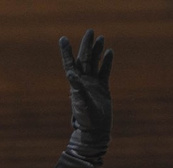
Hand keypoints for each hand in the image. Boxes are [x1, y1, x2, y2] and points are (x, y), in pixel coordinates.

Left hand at [58, 30, 113, 159]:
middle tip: (90, 31)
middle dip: (86, 45)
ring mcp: (93, 84)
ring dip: (97, 51)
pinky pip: (105, 72)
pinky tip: (110, 52)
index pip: (70, 63)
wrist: (96, 131)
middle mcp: (83, 82)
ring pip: (95, 63)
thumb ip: (77, 88)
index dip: (66, 51)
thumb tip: (71, 73)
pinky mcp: (103, 88)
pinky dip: (107, 62)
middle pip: (85, 59)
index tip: (62, 39)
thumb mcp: (81, 103)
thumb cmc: (86, 119)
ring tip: (101, 38)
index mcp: (75, 84)